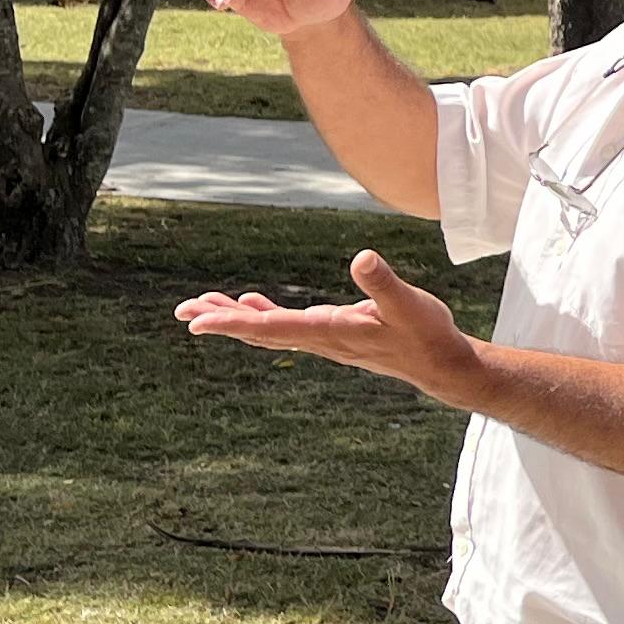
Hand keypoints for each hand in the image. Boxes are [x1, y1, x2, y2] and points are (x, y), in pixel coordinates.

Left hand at [175, 250, 478, 406]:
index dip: (234, 323)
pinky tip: (250, 304)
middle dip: (221, 320)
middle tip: (182, 311)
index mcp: (331, 332)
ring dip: (235, 318)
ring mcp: (323, 339)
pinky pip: (285, 327)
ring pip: (269, 330)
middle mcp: (320, 339)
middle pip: (260, 332)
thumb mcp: (410, 304)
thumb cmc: (428, 335)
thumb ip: (384, 283)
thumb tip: (362, 257)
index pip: (273, 328)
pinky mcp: (331, 334)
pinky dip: (262, 316)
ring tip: (201, 307)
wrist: (441, 366)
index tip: (198, 322)